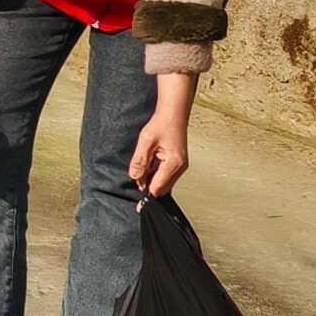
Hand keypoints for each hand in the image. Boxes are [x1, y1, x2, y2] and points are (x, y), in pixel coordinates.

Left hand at [129, 77, 195, 199]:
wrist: (173, 113)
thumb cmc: (162, 124)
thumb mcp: (145, 141)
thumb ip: (139, 161)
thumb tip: (135, 177)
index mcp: (174, 163)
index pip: (157, 187)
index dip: (145, 192)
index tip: (136, 202)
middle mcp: (180, 167)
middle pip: (162, 188)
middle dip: (147, 185)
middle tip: (137, 175)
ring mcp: (180, 165)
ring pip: (164, 183)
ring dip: (151, 179)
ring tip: (143, 165)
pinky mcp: (177, 163)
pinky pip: (165, 175)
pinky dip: (155, 174)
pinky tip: (149, 164)